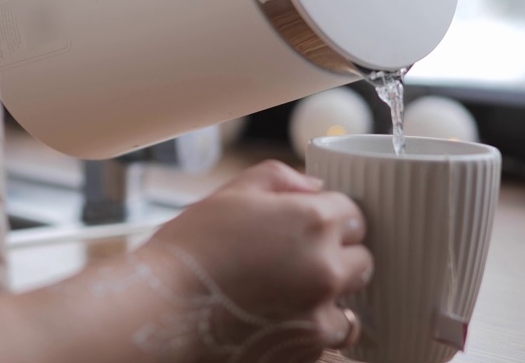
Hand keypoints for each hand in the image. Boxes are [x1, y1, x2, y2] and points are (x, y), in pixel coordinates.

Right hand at [137, 160, 371, 361]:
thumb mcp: (231, 193)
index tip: (309, 226)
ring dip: (331, 298)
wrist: (161, 314)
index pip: (355, 213)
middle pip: (362, 258)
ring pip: (352, 304)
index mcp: (313, 221)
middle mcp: (326, 267)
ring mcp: (320, 313)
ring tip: (292, 294)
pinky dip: (314, 329)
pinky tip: (281, 318)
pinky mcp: (309, 350)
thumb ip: (281, 178)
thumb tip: (314, 188)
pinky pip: (330, 337)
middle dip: (337, 256)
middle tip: (297, 259)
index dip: (330, 217)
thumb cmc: (190, 252)